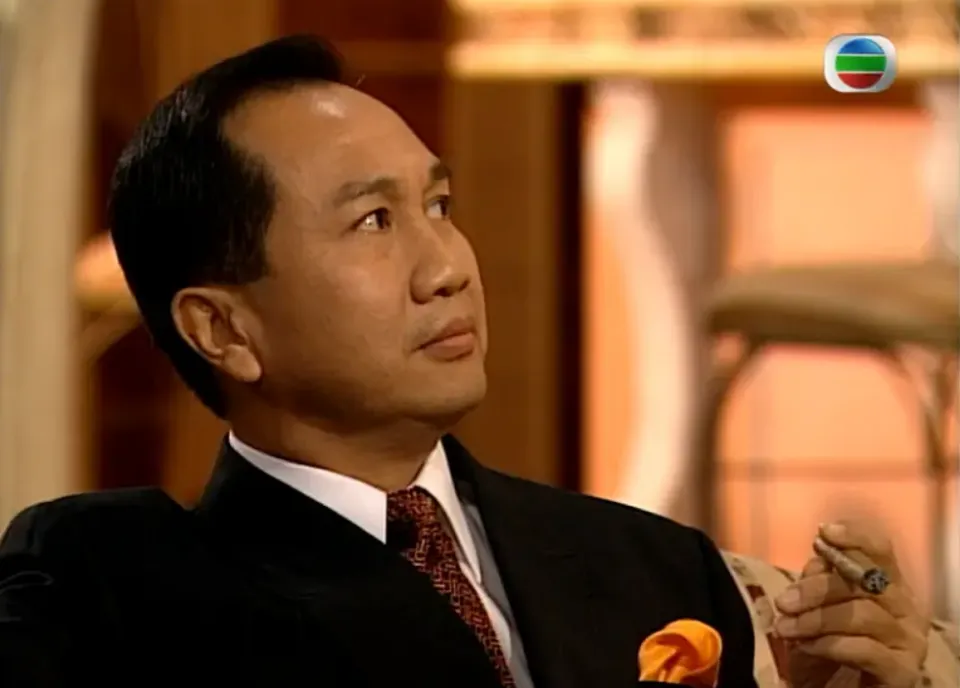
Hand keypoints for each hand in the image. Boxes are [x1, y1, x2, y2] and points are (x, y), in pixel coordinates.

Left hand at [773, 522, 928, 687]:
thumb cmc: (832, 643)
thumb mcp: (821, 606)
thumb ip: (823, 580)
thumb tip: (818, 560)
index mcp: (891, 585)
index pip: (881, 550)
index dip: (855, 536)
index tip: (823, 533)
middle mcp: (908, 608)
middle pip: (866, 582)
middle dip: (817, 589)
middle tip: (783, 602)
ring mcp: (909, 640)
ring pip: (863, 614)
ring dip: (816, 619)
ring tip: (785, 628)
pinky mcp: (903, 671)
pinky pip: (865, 648)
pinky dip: (829, 644)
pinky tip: (806, 647)